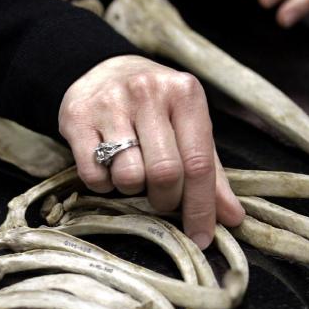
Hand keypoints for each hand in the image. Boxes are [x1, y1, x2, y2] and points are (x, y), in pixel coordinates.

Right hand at [59, 55, 244, 248]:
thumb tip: (232, 217)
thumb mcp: (188, 127)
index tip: (201, 238)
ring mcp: (109, 103)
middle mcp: (147, 92)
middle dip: (165, 200)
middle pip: (164, 173)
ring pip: (128, 176)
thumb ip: (211, 172)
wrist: (106, 70)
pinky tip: (108, 168)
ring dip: (132, 189)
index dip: (201, 207)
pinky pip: (93, 175)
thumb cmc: (156, 106)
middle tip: (162, 198)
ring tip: (133, 173)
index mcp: (184, 93)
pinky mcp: (76, 117)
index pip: (198, 162)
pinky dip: (104, 185)